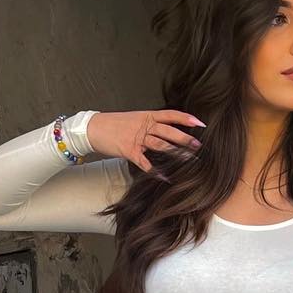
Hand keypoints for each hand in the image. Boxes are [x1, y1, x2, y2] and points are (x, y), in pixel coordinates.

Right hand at [86, 108, 203, 171]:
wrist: (93, 128)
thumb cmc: (114, 124)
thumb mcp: (135, 118)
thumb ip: (151, 123)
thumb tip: (167, 129)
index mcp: (147, 115)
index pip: (170, 114)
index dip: (185, 118)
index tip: (200, 123)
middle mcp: (144, 126)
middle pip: (168, 131)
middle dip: (185, 139)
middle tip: (199, 146)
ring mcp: (137, 138)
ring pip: (160, 145)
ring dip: (176, 153)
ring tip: (189, 159)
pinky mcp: (129, 151)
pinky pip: (145, 162)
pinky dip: (155, 171)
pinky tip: (165, 177)